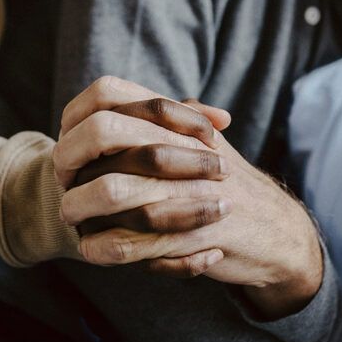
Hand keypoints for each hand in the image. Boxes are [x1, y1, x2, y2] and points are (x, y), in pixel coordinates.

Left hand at [65, 101, 324, 317]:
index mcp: (177, 121)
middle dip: (71, 162)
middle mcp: (183, 146)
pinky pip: (136, 241)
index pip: (109, 93)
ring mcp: (191, 189)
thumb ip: (165, 118)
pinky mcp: (197, 233)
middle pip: (106, 134)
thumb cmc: (227, 184)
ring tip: (72, 219)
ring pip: (114, 191)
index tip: (68, 143)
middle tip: (63, 183)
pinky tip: (92, 249)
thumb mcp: (201, 141)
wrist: (278, 231)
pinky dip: (106, 247)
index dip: (77, 116)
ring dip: (83, 208)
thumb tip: (111, 102)